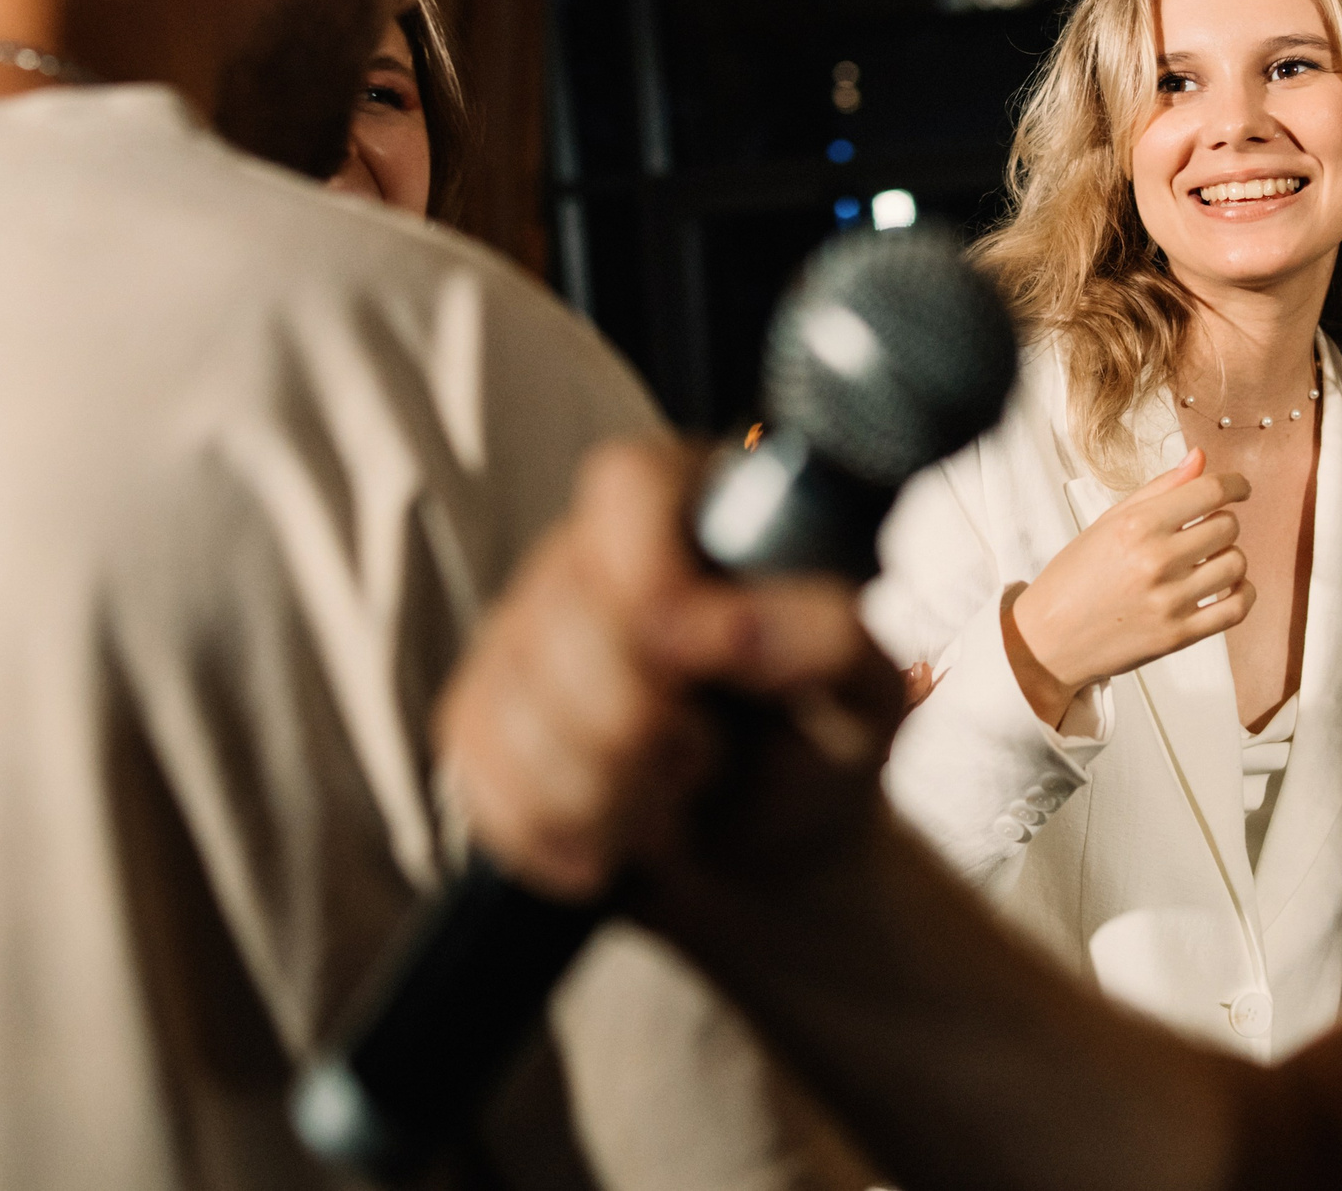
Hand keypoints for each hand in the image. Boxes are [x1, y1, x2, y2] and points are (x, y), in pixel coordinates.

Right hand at [435, 437, 894, 902]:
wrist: (768, 856)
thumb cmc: (818, 750)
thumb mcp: (866, 696)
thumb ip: (829, 641)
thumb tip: (742, 623)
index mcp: (694, 510)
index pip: (629, 485)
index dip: (657, 579)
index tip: (723, 658)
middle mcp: (590, 553)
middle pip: (571, 622)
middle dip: (652, 727)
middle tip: (712, 755)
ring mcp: (519, 632)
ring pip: (522, 713)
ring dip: (617, 793)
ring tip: (673, 796)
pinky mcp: (476, 717)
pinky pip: (487, 780)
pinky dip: (568, 830)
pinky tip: (619, 829)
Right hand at [1004, 448, 1253, 725]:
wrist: (1049, 639)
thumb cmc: (1074, 578)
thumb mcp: (1108, 522)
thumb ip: (1160, 489)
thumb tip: (1200, 458)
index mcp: (1137, 526)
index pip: (1209, 491)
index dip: (1235, 485)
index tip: (1239, 488)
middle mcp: (1156, 561)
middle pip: (1228, 526)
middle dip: (1223, 522)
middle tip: (1205, 529)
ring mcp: (1169, 601)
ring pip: (1236, 564)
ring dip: (1230, 557)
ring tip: (1209, 560)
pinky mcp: (1179, 635)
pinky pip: (1237, 608)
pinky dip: (1242, 593)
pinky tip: (1226, 586)